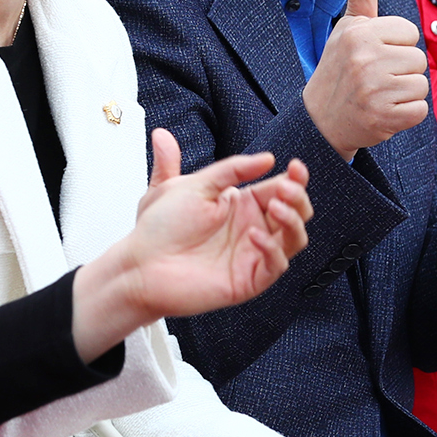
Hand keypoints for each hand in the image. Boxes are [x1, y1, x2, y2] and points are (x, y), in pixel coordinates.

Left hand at [70, 129, 311, 359]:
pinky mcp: (248, 280)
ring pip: (294, 238)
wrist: (139, 263)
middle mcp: (250, 228)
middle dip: (297, 197)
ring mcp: (251, 255)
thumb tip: (265, 155)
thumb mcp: (193, 185)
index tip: (295, 167)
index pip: (280, 188)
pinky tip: (255, 235)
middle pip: (295, 212)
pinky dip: (273, 249)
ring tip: (276, 208)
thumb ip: (228, 167)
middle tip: (285, 189)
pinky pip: (276, 265)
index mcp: (240, 204)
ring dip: (293, 220)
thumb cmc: (157, 228)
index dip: (294, 178)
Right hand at [302, 0, 429, 159]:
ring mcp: (374, 90)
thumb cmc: (339, 67)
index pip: (410, 33)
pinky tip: (384, 111)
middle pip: (418, 59)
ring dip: (405, 93)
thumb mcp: (347, 28)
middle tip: (377, 78)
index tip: (377, 55)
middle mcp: (365, 59)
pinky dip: (406, 114)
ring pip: (421, 85)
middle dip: (403, 70)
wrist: (320, 120)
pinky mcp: (383, 118)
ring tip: (381, 94)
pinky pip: (420, 110)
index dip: (398, 45)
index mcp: (359, 33)